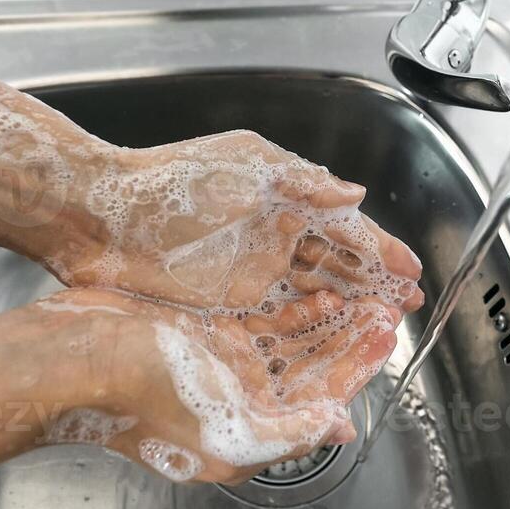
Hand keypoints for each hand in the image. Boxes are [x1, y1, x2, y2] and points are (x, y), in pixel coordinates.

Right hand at [31, 287, 399, 484]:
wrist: (73, 359)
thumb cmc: (141, 396)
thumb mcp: (227, 431)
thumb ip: (290, 433)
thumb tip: (340, 429)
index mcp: (251, 432)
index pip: (323, 399)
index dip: (358, 368)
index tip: (387, 337)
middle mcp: (242, 401)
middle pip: (313, 369)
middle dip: (351, 341)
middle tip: (387, 309)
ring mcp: (223, 366)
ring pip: (293, 343)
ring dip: (329, 323)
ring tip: (365, 298)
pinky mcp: (205, 335)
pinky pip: (262, 322)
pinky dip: (293, 310)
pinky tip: (318, 292)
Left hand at [51, 130, 424, 315]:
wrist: (98, 216)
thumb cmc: (170, 182)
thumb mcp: (245, 168)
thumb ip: (303, 183)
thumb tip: (354, 193)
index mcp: (281, 202)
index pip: (343, 231)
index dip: (379, 251)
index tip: (411, 270)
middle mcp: (270, 242)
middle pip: (335, 269)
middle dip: (374, 286)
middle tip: (408, 305)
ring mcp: (248, 278)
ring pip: (312, 298)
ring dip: (348, 311)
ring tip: (380, 328)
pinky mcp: (224, 309)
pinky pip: (277, 324)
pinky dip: (306, 331)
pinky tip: (329, 340)